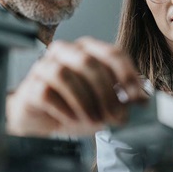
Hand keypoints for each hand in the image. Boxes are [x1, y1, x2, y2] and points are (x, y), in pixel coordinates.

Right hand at [5, 37, 145, 136]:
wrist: (42, 122)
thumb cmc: (74, 108)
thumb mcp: (103, 103)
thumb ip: (121, 99)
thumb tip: (142, 100)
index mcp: (87, 50)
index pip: (111, 53)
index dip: (126, 75)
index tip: (135, 97)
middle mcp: (65, 52)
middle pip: (88, 62)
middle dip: (106, 92)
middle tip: (116, 116)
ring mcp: (44, 67)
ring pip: (64, 75)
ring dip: (85, 101)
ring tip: (94, 121)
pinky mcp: (30, 86)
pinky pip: (46, 92)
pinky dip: (64, 109)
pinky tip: (73, 119)